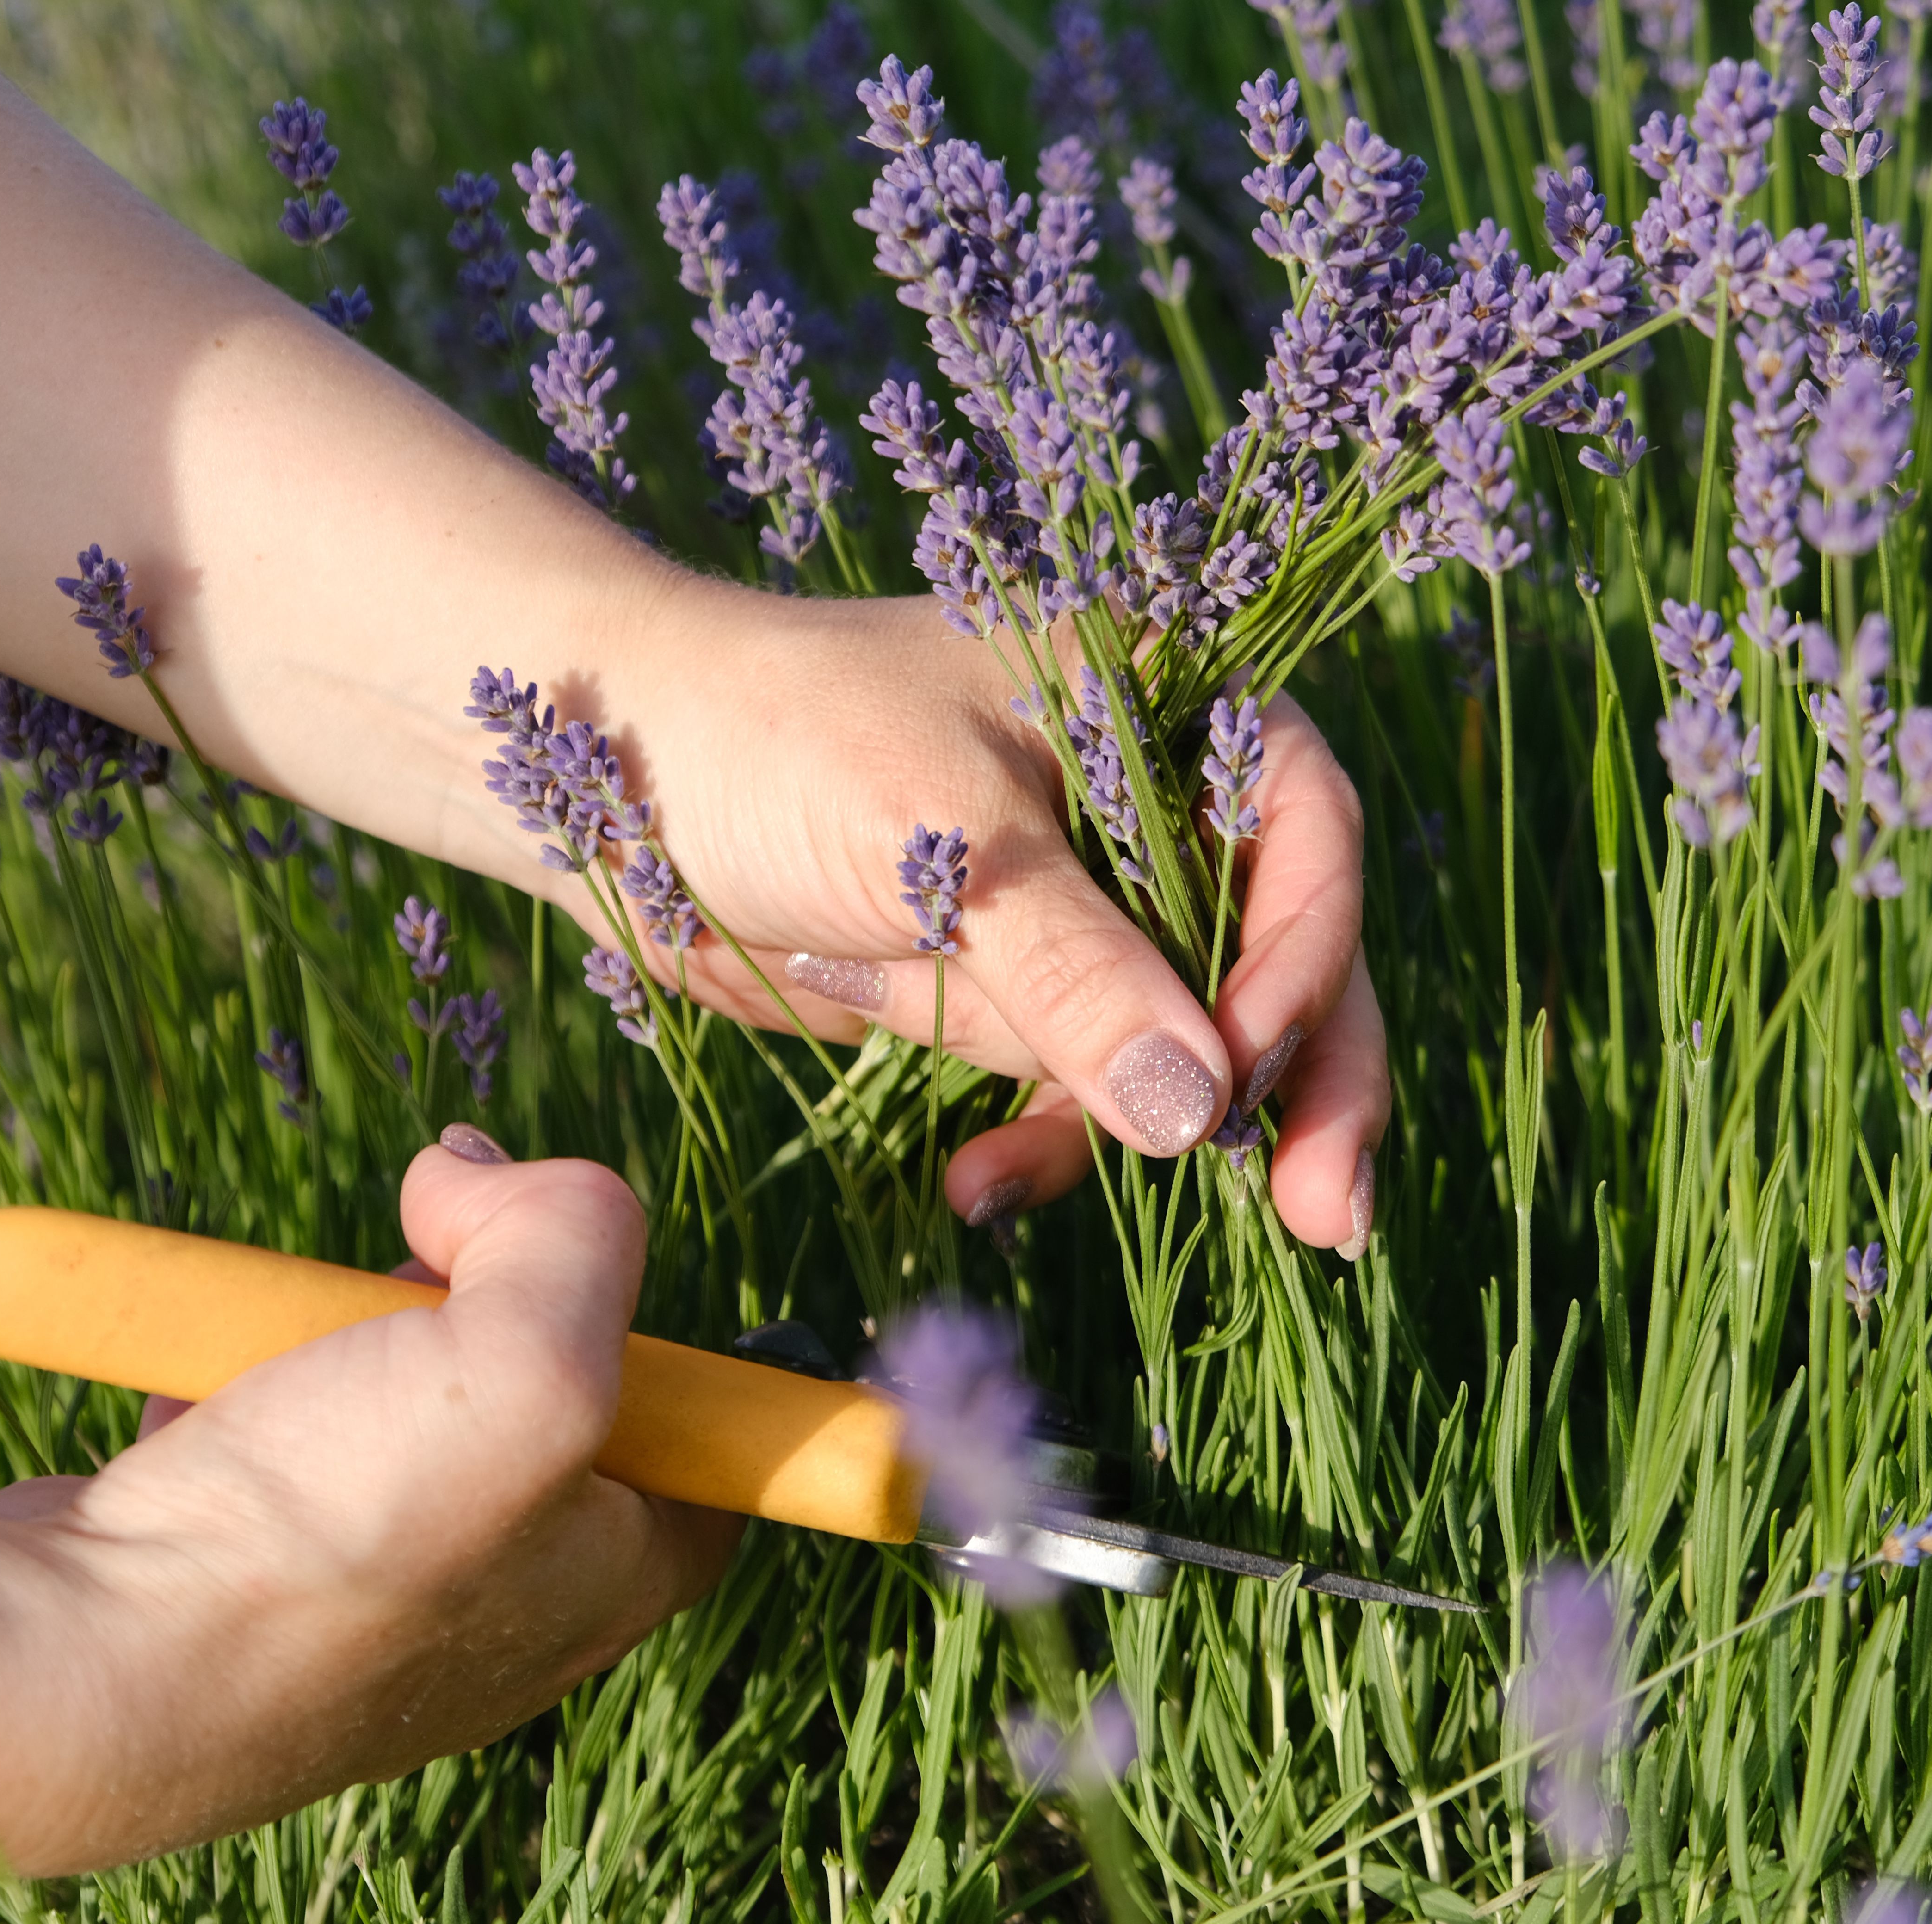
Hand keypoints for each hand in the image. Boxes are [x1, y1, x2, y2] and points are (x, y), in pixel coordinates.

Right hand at [0, 1139, 734, 1876]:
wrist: (78, 1663)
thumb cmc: (329, 1540)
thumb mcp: (532, 1360)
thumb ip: (576, 1234)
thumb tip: (482, 1171)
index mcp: (617, 1569)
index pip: (700, 1417)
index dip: (645, 1312)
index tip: (560, 1259)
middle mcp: (509, 1593)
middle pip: (533, 1371)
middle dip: (466, 1290)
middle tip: (409, 1270)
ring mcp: (372, 1585)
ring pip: (391, 1382)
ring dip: (337, 1323)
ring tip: (286, 1338)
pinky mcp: (252, 1562)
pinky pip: (271, 1421)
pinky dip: (235, 1376)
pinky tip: (204, 1389)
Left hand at [600, 583, 1388, 1253]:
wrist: (604, 778)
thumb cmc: (770, 742)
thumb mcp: (938, 844)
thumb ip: (1078, 972)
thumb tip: (1202, 1109)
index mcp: (1160, 700)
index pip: (1301, 831)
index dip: (1301, 955)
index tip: (1246, 1067)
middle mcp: (1147, 798)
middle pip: (1282, 952)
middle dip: (1298, 1086)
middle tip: (1326, 1217)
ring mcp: (1086, 902)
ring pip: (1186, 1042)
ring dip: (1130, 1132)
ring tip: (1005, 1182)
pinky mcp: (1018, 986)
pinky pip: (1081, 1087)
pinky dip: (1043, 1145)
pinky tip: (977, 1187)